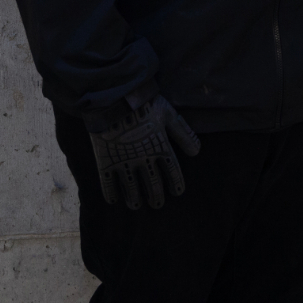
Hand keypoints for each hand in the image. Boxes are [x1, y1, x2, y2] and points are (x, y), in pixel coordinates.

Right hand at [89, 95, 200, 209]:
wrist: (115, 98)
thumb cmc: (144, 103)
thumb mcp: (168, 114)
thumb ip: (183, 133)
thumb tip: (197, 152)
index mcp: (160, 147)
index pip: (172, 171)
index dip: (176, 183)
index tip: (177, 192)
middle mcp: (143, 159)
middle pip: (153, 184)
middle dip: (156, 196)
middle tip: (157, 204)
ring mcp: (124, 161)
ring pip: (131, 188)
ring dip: (134, 199)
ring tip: (136, 205)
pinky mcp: (106, 161)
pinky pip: (108, 183)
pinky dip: (111, 193)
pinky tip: (113, 199)